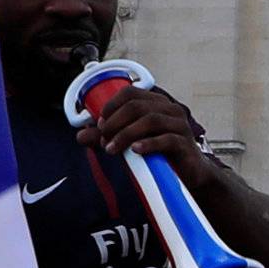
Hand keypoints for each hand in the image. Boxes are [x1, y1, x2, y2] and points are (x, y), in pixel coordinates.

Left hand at [88, 78, 208, 187]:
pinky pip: (166, 139)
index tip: (99, 124)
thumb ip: (106, 137)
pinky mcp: (185, 143)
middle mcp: (169, 109)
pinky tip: (135, 151)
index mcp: (156, 103)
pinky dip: (148, 144)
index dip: (112, 106)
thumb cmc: (158, 153)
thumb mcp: (129, 143)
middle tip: (103, 139)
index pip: (131, 93)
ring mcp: (179, 125)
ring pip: (150, 120)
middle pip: (137, 106)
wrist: (188, 174)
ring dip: (126, 134)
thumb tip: (80, 135)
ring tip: (111, 149)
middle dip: (115, 122)